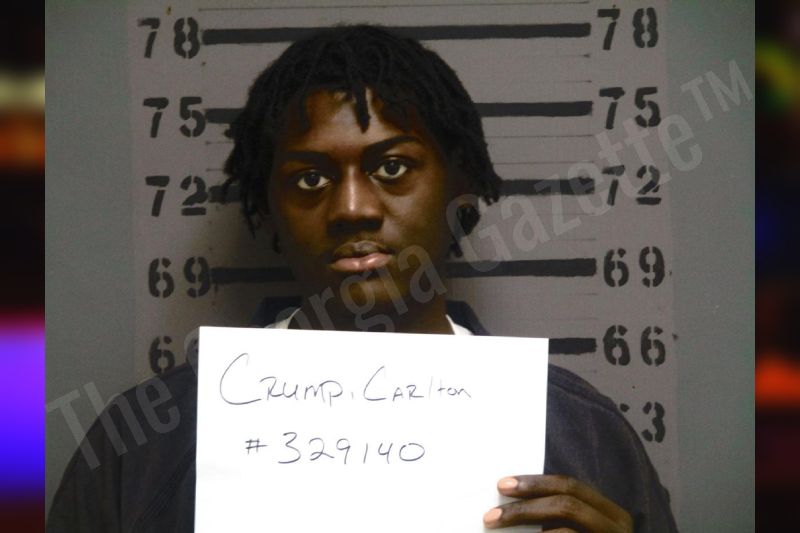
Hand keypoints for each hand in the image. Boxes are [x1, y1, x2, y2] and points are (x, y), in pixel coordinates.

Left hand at [482, 474, 632, 531]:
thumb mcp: (576, 529)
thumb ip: (555, 517)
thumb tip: (512, 504)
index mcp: (610, 512)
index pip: (571, 486)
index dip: (536, 483)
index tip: (502, 485)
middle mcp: (616, 527)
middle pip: (567, 505)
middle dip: (525, 508)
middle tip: (491, 516)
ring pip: (565, 531)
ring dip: (528, 527)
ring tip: (499, 529)